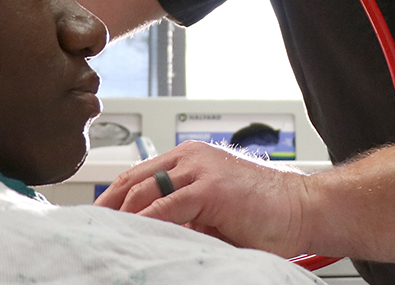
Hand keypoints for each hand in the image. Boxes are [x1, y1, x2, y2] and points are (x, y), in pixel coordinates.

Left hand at [93, 141, 316, 256]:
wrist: (303, 208)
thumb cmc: (264, 213)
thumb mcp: (212, 212)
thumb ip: (183, 215)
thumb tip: (150, 232)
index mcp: (190, 158)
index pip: (138, 175)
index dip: (111, 198)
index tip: (97, 220)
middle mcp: (191, 157)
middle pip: (132, 180)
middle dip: (107, 208)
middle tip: (90, 231)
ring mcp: (200, 169)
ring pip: (144, 191)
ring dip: (121, 217)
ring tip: (107, 237)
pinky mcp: (210, 188)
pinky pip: (165, 207)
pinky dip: (145, 223)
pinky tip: (135, 237)